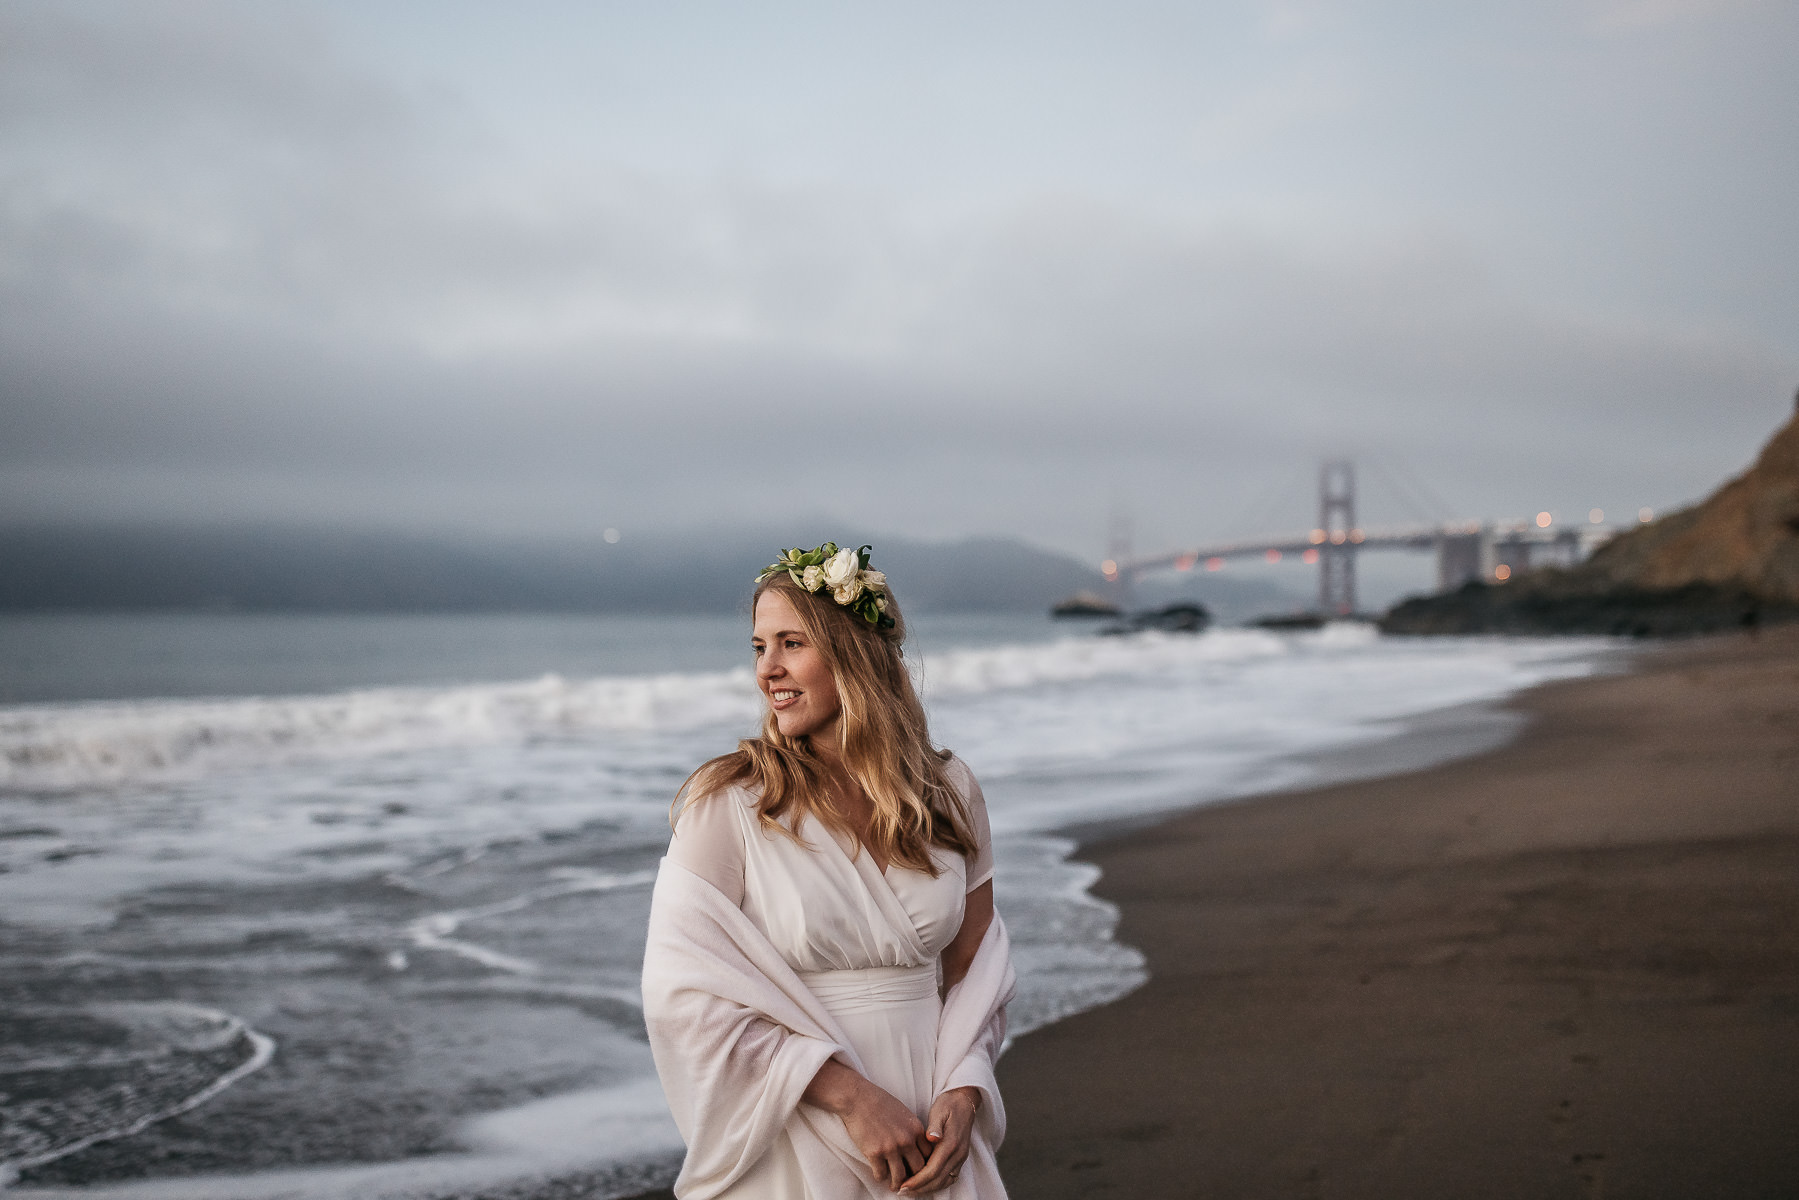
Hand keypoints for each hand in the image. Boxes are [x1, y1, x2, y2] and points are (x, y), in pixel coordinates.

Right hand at [805, 1059, 930, 1189]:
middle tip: (909, 1183)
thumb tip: (916, 1146)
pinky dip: (880, 1177)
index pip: (929, 1154)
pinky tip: (879, 1174)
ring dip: (897, 1184)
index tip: (920, 1170)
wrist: (858, 1098)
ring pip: (900, 1176)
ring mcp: (891, 1147)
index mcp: (916, 1129)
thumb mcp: (904, 1113)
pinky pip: (881, 1174)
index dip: (925, 1164)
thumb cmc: (879, 1102)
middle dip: (914, 1178)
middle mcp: (906, 1140)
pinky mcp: (874, 1153)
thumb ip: (912, 1130)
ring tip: (894, 1186)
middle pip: (918, 1168)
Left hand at [899, 1086, 979, 1193]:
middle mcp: (958, 1154)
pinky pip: (949, 1178)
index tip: (903, 1185)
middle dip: (919, 1188)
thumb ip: (935, 1126)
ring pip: (944, 1181)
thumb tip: (932, 1138)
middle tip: (902, 1191)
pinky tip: (924, 1184)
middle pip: (938, 1180)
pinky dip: (937, 1184)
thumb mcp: (939, 1111)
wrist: (965, 1101)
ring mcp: (961, 1157)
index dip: (917, 1180)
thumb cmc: (948, 1105)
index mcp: (951, 1143)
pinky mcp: (960, 1158)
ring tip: (910, 1190)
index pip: (933, 1169)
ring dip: (927, 1189)